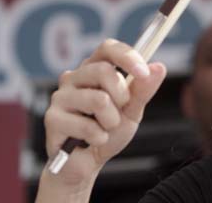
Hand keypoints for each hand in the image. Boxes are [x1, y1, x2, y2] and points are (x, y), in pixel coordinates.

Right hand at [43, 39, 165, 186]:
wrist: (88, 163)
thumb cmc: (109, 131)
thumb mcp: (132, 110)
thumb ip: (143, 90)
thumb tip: (158, 67)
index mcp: (94, 68)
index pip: (108, 48)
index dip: (127, 57)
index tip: (144, 72)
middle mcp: (74, 77)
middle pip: (104, 71)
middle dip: (122, 96)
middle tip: (120, 111)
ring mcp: (61, 96)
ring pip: (98, 100)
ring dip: (111, 121)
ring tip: (103, 129)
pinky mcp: (52, 118)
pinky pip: (86, 126)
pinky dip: (98, 138)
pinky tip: (90, 141)